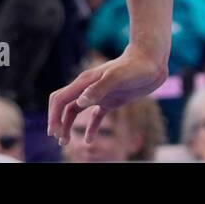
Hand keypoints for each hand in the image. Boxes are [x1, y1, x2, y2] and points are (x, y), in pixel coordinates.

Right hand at [48, 44, 167, 146]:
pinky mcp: (110, 101)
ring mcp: (98, 94)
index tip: (54, 132)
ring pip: (75, 111)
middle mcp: (88, 88)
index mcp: (85, 82)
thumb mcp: (117, 77)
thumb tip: (80, 103)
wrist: (150, 61)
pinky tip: (89, 140)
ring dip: (68, 125)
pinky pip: (95, 117)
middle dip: (57, 121)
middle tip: (59, 139)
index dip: (54, 116)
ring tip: (65, 142)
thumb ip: (99, 88)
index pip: (60, 99)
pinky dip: (90, 128)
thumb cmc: (135, 67)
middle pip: (64, 105)